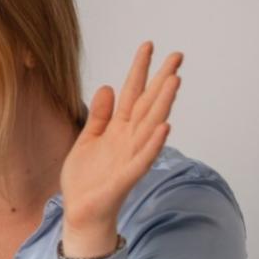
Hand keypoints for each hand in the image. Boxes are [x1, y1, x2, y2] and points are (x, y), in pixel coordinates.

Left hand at [60, 41, 181, 237]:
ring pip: (151, 126)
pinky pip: (143, 158)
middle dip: (162, 80)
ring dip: (163, 104)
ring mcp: (130, 157)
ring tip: (175, 81)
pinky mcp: (127, 176)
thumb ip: (98, 116)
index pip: (131, 93)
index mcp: (117, 129)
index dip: (139, 70)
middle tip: (178, 55)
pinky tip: (164, 127)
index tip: (149, 45)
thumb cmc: (86, 179)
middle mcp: (128, 139)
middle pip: (148, 104)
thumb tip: (106, 86)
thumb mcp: (87, 139)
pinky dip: (154, 143)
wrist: (81, 212)